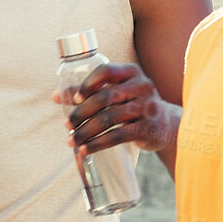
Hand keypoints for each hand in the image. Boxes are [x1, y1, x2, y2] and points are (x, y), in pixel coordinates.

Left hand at [56, 62, 178, 154]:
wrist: (167, 124)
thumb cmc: (133, 104)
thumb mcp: (117, 92)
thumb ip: (88, 92)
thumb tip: (55, 96)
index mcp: (131, 72)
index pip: (105, 71)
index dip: (87, 84)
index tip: (75, 99)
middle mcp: (142, 86)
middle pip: (104, 98)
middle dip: (81, 113)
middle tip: (67, 126)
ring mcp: (147, 107)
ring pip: (109, 119)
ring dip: (86, 132)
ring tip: (72, 141)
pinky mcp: (148, 128)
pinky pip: (117, 136)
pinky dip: (97, 144)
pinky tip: (85, 150)